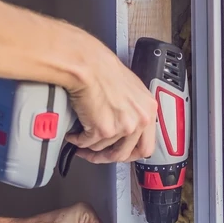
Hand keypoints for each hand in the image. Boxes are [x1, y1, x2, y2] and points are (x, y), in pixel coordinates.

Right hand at [64, 37, 157, 163]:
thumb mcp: (131, 91)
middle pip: (125, 154)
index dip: (130, 154)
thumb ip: (134, 111)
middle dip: (107, 157)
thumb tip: (126, 128)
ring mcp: (122, 127)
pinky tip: (74, 134)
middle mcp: (139, 120)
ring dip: (90, 146)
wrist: (87, 65)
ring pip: (103, 149)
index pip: (146, 147)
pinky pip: (88, 143)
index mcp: (149, 110)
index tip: (119, 153)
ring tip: (81, 137)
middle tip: (96, 154)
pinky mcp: (103, 129)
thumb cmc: (104, 69)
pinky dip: (78, 140)